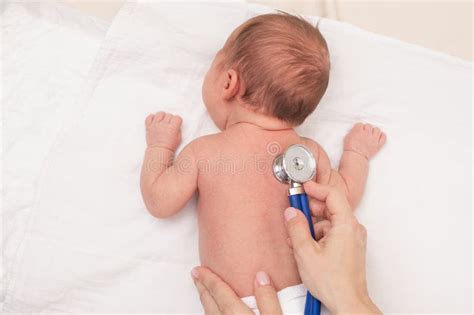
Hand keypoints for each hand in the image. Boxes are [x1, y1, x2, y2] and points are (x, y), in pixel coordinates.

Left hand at [145, 111, 181, 150]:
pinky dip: (152, 117)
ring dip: (162, 116)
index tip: (176, 122)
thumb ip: (178, 129)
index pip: (177, 117)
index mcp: (172, 128)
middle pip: (169, 115)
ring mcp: (155, 125)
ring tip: (162, 121)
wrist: (159, 151)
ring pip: (159, 114)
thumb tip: (176, 125)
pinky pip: (149, 117)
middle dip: (170, 118)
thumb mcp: (179, 138)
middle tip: (170, 123)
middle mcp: (163, 125)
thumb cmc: (169, 147)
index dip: (177, 120)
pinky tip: (155, 121)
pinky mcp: (149, 127)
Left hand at [191, 267, 282, 314]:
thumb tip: (261, 275)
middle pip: (209, 303)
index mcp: (236, 313)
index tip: (198, 269)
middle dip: (203, 288)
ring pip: (209, 314)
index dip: (208, 279)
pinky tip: (215, 313)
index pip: (219, 292)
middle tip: (195, 276)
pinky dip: (211, 313)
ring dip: (205, 301)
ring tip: (204, 292)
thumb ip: (268, 299)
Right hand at [285, 182, 380, 314]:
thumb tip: (291, 213)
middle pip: (329, 208)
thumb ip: (296, 228)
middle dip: (309, 211)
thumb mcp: (305, 252)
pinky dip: (317, 236)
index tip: (303, 188)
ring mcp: (352, 238)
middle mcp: (353, 229)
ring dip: (311, 227)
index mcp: (346, 225)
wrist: (348, 303)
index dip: (315, 188)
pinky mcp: (349, 247)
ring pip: (328, 222)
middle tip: (294, 214)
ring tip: (296, 239)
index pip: (332, 195)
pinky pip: (331, 233)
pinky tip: (305, 247)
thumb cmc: (333, 282)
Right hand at [343, 123, 385, 159]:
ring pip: (377, 130)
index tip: (359, 130)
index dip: (359, 127)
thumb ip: (352, 132)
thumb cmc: (350, 149)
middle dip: (366, 128)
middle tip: (364, 132)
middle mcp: (367, 134)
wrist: (355, 158)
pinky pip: (383, 137)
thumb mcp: (347, 137)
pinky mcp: (378, 145)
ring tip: (372, 133)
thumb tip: (355, 130)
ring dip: (374, 131)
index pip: (360, 124)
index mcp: (358, 131)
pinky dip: (382, 136)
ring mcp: (373, 139)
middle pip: (369, 126)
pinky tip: (379, 136)